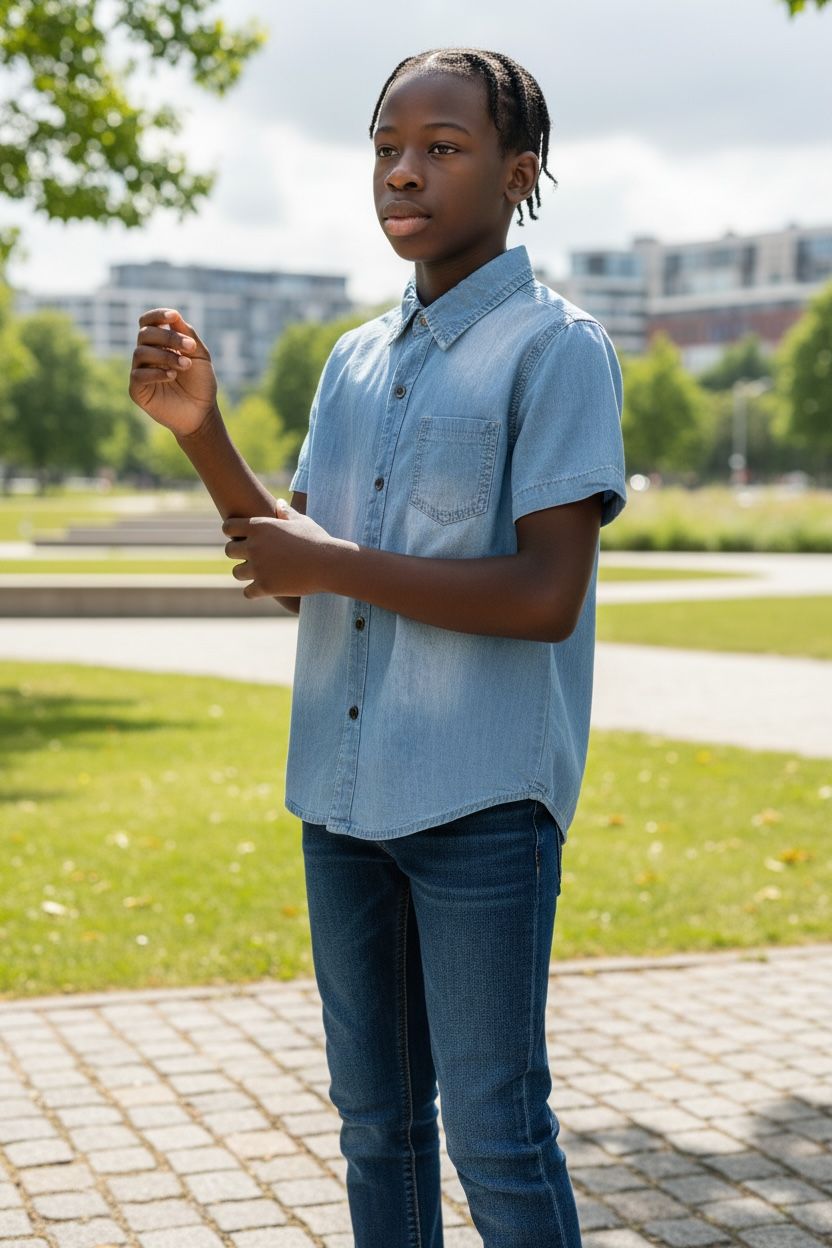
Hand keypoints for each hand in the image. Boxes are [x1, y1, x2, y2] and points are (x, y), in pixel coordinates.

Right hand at [129, 308, 216, 437]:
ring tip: (186, 365)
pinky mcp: (136, 390)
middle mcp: (146, 354)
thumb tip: (174, 316)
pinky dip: (156, 372)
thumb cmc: (200, 383)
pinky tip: (172, 376)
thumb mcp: (199, 355)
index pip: (148, 322)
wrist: (202, 412)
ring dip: (166, 356)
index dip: (157, 315)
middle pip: (145, 334)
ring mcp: (140, 371)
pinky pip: (138, 375)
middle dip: (169, 337)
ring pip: (141, 352)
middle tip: (190, 347)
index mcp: (159, 343)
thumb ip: (187, 334)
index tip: (174, 316)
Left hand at [223, 499, 338, 598]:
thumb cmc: (318, 540)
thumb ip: (286, 513)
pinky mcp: (265, 586)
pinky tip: (263, 590)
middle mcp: (254, 546)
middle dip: (238, 554)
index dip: (233, 532)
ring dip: (245, 573)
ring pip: (237, 573)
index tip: (241, 538)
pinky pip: (248, 592)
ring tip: (258, 574)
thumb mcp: (302, 522)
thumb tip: (278, 504)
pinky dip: (254, 592)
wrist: (329, 564)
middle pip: (229, 551)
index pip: (228, 527)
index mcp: (260, 527)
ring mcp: (258, 567)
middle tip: (250, 558)